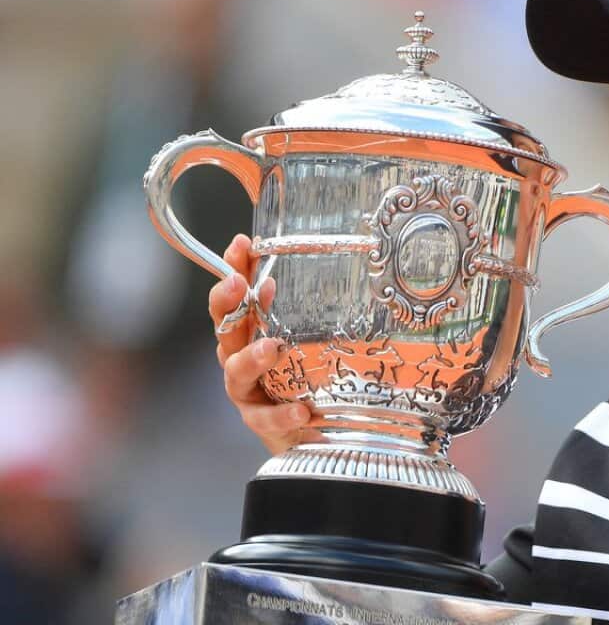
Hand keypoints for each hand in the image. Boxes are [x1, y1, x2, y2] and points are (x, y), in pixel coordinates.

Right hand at [209, 233, 308, 455]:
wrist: (304, 435)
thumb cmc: (302, 380)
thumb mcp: (305, 342)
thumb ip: (302, 312)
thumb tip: (312, 271)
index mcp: (249, 333)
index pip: (236, 296)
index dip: (234, 269)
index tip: (241, 244)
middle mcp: (240, 358)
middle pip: (224, 327)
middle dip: (228, 304)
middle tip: (238, 285)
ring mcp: (247, 391)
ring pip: (236, 372)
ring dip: (252, 357)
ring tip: (270, 348)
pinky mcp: (260, 422)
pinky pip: (265, 418)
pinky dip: (282, 413)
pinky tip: (301, 409)